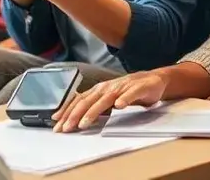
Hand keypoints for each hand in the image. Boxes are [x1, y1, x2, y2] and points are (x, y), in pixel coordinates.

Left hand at [51, 71, 168, 132]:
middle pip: (88, 101)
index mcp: (99, 90)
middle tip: (66, 128)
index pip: (79, 101)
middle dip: (75, 115)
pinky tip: (120, 106)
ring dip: (94, 111)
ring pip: (105, 99)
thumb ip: (93, 107)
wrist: (153, 80)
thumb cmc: (128, 91)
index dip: (67, 111)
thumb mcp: (108, 99)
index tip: (56, 123)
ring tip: (84, 123)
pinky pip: (130, 94)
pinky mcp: (138, 88)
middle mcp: (107, 87)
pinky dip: (125, 99)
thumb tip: (75, 118)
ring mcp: (122, 87)